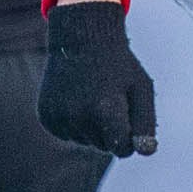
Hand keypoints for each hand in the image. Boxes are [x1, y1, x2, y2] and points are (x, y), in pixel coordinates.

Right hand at [39, 0, 158, 155]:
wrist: (81, 39)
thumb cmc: (119, 66)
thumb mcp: (142, 89)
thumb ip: (146, 123)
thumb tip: (146, 152)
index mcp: (105, 110)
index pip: (123, 150)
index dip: (130, 135)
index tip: (128, 111)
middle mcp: (78, 117)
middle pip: (105, 147)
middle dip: (112, 129)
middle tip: (109, 96)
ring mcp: (59, 118)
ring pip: (86, 142)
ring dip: (93, 126)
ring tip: (93, 95)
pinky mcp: (46, 118)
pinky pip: (68, 135)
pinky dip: (76, 123)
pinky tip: (77, 98)